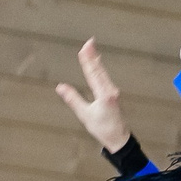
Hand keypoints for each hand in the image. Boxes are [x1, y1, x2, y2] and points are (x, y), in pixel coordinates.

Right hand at [54, 38, 130, 153]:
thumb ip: (73, 99)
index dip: (88, 59)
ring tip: (92, 49)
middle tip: (90, 41)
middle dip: (93, 55)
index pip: (93, 73)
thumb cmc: (103, 129)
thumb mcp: (85, 115)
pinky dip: (100, 69)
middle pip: (100, 70)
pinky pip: (106, 79)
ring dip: (97, 61)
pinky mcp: (114, 96)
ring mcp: (114, 93)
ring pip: (103, 73)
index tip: (85, 47)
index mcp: (104, 94)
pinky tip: (99, 66)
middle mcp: (111, 91)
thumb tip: (61, 86)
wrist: (119, 139)